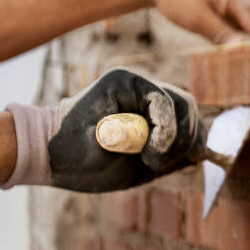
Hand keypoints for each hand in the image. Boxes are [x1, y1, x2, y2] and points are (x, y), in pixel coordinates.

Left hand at [2, 68, 204, 191]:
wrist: (57, 157)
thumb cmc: (68, 146)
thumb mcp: (90, 141)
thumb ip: (123, 136)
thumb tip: (154, 134)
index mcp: (127, 83)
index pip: (166, 100)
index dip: (166, 130)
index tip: (150, 156)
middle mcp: (146, 92)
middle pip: (185, 107)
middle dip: (179, 139)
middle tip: (154, 164)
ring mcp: (155, 111)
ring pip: (192, 121)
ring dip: (186, 147)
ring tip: (158, 166)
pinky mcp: (161, 131)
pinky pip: (189, 137)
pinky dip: (188, 153)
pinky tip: (173, 166)